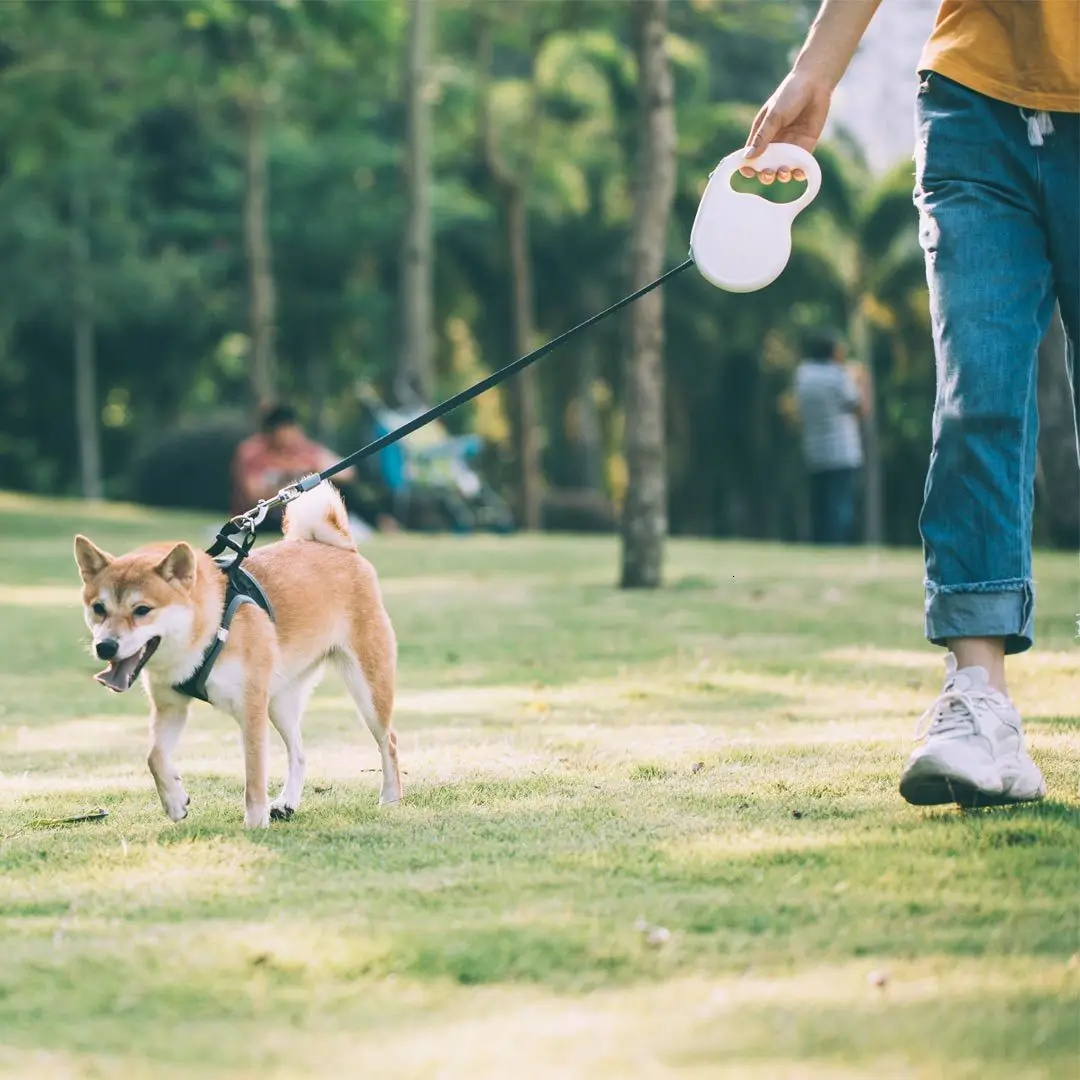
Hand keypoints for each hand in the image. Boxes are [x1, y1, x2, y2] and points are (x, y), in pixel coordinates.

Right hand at [739, 69, 832, 183]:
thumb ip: (762, 137)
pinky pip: (800, 165)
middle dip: (765, 174)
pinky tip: (799, 174)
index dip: (747, 167)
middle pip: (766, 167)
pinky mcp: (805, 147)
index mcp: (762, 135)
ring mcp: (790, 146)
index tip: (749, 173)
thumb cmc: (790, 95)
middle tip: (768, 174)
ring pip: (782, 169)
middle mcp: (774, 143)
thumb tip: (747, 158)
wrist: (815, 83)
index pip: (750, 156)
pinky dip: (799, 173)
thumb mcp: (773, 116)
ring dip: (781, 175)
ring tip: (784, 172)